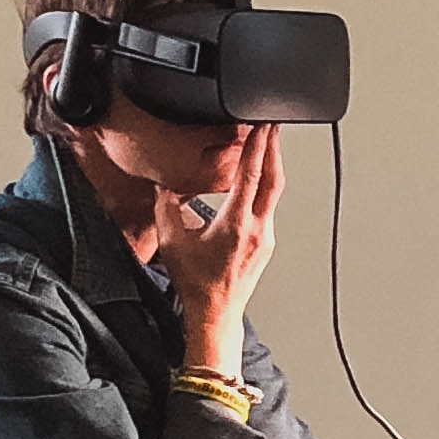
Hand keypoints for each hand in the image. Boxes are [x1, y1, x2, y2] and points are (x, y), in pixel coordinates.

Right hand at [153, 125, 282, 356]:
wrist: (216, 312)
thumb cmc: (196, 284)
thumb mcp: (172, 242)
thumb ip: (166, 208)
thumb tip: (164, 186)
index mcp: (235, 225)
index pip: (251, 177)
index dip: (258, 148)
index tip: (262, 127)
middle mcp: (257, 230)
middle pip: (273, 180)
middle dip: (274, 149)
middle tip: (273, 126)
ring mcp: (266, 238)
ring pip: (274, 194)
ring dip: (271, 167)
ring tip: (269, 146)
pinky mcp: (267, 244)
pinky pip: (270, 208)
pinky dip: (266, 188)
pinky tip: (260, 181)